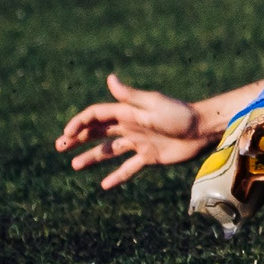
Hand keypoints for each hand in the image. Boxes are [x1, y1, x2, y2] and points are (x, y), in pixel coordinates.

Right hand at [56, 74, 219, 189]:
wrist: (204, 130)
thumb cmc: (180, 115)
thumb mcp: (153, 105)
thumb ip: (130, 96)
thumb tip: (109, 78)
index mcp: (129, 112)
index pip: (97, 115)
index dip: (79, 123)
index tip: (66, 134)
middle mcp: (131, 126)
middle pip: (99, 132)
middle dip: (78, 138)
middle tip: (59, 147)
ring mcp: (140, 142)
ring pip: (110, 151)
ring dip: (92, 157)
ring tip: (74, 166)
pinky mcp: (150, 156)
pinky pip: (129, 168)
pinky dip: (117, 176)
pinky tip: (104, 185)